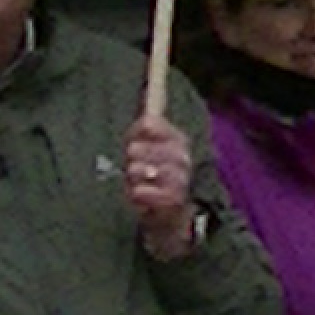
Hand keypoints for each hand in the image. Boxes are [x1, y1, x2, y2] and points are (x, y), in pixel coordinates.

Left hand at [123, 115, 199, 257]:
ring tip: (139, 182)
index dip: (139, 130)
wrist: (171, 217)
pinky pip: (145, 192)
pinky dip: (138, 194)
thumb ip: (144, 128)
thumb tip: (145, 96)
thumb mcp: (147, 150)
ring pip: (142, 169)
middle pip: (141, 147)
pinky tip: (142, 196)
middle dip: (133, 158)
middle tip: (136, 166)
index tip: (136, 137)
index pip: (152, 123)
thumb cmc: (155, 179)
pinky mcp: (174, 199)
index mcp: (176, 139)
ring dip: (135, 177)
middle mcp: (182, 156)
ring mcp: (180, 178)